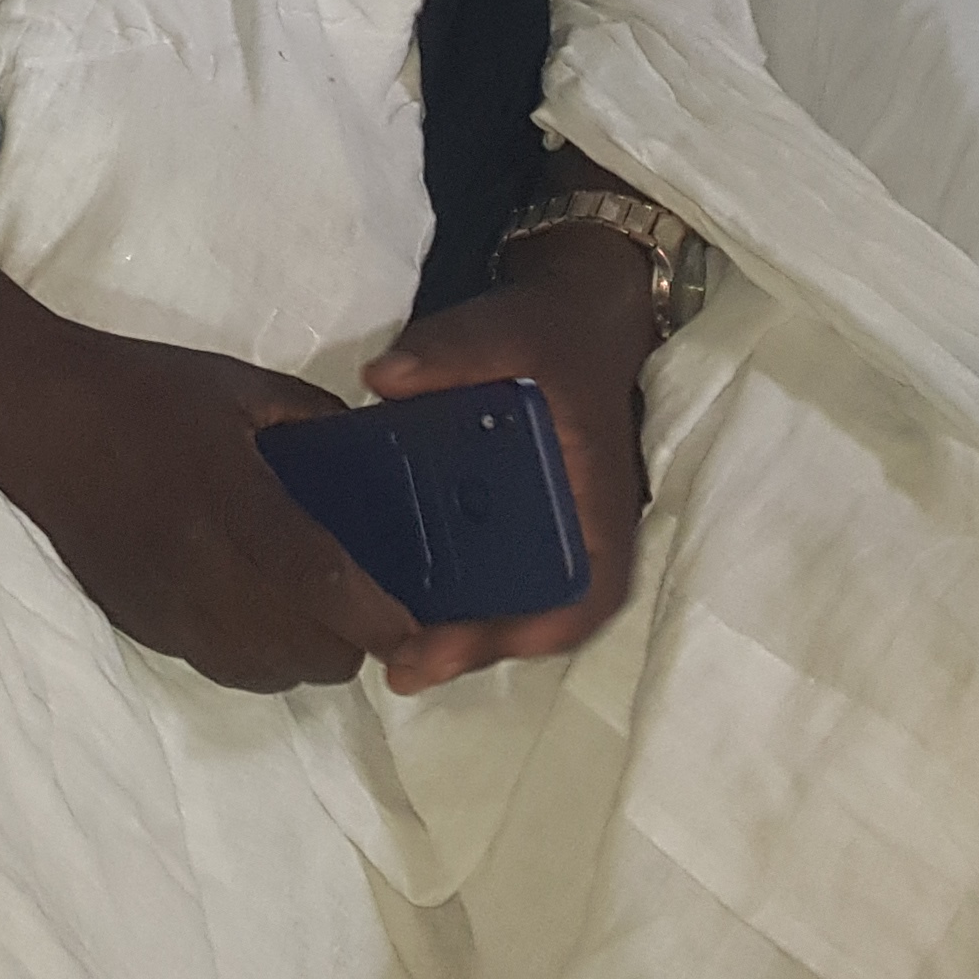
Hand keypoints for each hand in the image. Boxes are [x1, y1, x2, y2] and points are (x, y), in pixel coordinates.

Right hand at [0, 314, 417, 693]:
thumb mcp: (235, 382)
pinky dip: (247, 655)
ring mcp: (162, 602)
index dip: (381, 620)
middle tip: (358, 606)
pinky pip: (211, 664)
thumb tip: (367, 450)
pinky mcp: (132, 618)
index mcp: (233, 500)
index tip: (417, 626)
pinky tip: (246, 613)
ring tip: (306, 616)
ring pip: (260, 673)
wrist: (29, 410)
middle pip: (303, 652)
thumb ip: (311, 416)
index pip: (325, 585)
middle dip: (346, 641)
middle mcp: (200, 567)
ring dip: (297, 656)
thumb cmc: (136, 388)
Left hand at [359, 223, 657, 692]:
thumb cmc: (550, 332)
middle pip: (545, 616)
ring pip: (523, 602)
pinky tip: (396, 590)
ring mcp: (557, 527)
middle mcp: (585, 530)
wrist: (579, 312)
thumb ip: (449, 348)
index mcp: (597, 501)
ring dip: (468, 631)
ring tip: (393, 648)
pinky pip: (501, 570)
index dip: (527, 634)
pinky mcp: (525, 515)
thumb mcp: (507, 327)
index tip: (454, 651)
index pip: (585, 596)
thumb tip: (382, 378)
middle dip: (480, 648)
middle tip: (403, 666)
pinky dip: (460, 593)